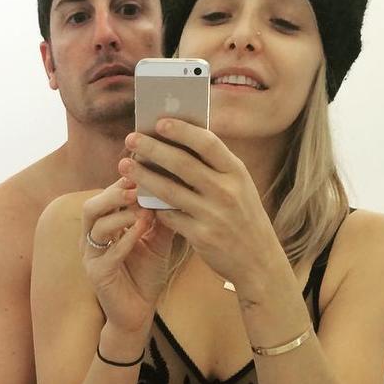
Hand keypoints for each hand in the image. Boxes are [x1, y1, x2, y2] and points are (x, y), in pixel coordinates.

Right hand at [80, 179, 174, 334]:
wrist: (139, 313)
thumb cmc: (146, 276)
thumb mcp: (159, 242)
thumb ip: (163, 219)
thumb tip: (176, 189)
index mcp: (105, 227)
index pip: (108, 196)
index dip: (123, 181)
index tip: (145, 169)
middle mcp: (93, 239)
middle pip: (93, 205)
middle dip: (115, 192)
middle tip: (138, 184)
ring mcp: (92, 256)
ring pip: (96, 225)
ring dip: (120, 213)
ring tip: (143, 207)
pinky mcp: (97, 274)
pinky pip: (108, 252)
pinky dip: (126, 239)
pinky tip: (144, 229)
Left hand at [119, 121, 279, 289]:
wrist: (259, 261)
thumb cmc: (243, 218)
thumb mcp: (240, 187)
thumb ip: (216, 168)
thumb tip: (179, 141)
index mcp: (237, 173)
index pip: (207, 143)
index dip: (182, 130)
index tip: (159, 122)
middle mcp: (227, 191)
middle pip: (182, 163)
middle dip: (153, 148)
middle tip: (131, 139)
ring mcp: (213, 214)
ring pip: (169, 190)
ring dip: (143, 175)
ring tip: (124, 165)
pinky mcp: (201, 236)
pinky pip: (169, 216)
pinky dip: (153, 206)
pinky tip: (139, 198)